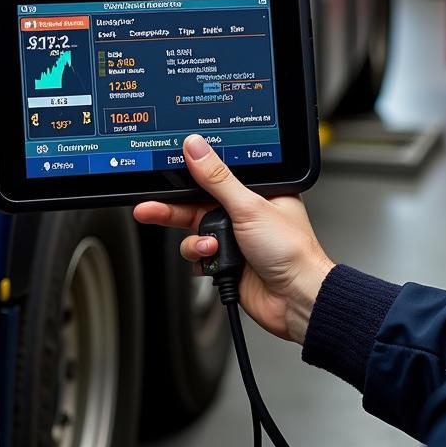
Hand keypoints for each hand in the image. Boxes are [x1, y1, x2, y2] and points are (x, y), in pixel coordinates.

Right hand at [133, 135, 333, 343]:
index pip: (214, 176)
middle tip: (148, 206)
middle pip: (197, 204)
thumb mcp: (250, 206)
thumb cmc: (292, 251)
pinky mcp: (225, 262)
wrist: (297, 298)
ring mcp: (234, 239)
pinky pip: (198, 256)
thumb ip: (217, 178)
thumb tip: (196, 148)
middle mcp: (244, 213)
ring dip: (196, 241)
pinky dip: (201, 259)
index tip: (164, 172)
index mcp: (257, 191)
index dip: (189, 175)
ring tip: (210, 246)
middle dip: (173, 208)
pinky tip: (213, 260)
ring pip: (194, 232)